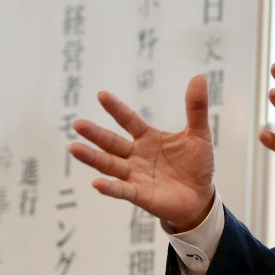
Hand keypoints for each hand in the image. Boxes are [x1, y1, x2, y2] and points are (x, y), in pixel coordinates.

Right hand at [69, 75, 215, 231]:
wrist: (201, 196)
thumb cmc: (197, 164)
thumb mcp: (199, 134)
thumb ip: (196, 109)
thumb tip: (199, 77)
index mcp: (148, 138)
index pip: (129, 120)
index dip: (117, 109)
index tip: (102, 95)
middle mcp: (136, 155)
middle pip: (112, 142)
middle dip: (95, 134)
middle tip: (78, 124)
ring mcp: (136, 175)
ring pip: (110, 165)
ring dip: (93, 158)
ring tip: (74, 148)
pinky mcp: (140, 195)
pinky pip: (122, 190)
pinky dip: (110, 187)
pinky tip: (97, 183)